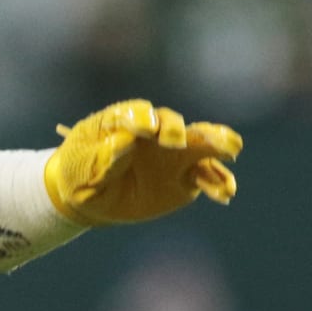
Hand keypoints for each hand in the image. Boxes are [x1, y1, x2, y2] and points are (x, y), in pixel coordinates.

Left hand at [42, 99, 241, 225]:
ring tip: (231, 149)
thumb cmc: (80, 175)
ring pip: (198, 142)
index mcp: (122, 121)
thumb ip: (103, 157)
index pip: (135, 113)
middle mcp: (153, 131)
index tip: (145, 130)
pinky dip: (218, 181)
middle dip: (175, 129)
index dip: (141, 119)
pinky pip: (206, 174)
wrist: (92, 197)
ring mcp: (173, 151)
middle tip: (175, 142)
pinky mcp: (186, 174)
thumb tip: (125, 140)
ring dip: (215, 143)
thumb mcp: (83, 169)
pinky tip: (226, 191)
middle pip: (170, 121)